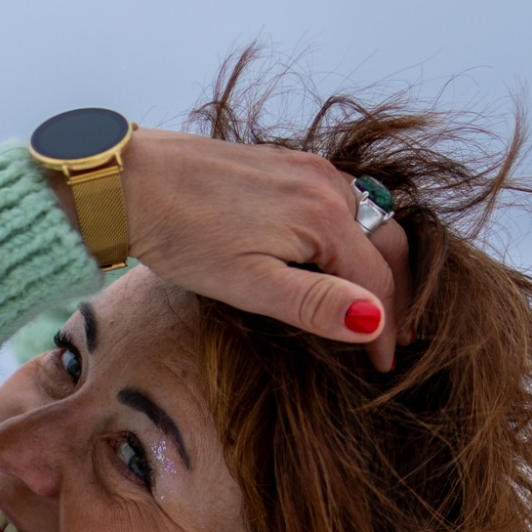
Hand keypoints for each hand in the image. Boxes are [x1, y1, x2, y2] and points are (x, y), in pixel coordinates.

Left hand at [119, 126, 412, 374]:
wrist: (132, 179)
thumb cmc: (183, 237)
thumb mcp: (249, 285)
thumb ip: (314, 302)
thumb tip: (374, 321)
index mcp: (326, 217)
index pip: (378, 281)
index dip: (386, 328)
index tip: (384, 367)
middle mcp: (327, 184)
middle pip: (387, 243)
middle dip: (399, 292)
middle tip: (398, 337)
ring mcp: (307, 168)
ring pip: (368, 219)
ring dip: (379, 262)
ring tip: (375, 306)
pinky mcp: (286, 164)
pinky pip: (341, 203)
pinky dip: (354, 237)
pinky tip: (338, 261)